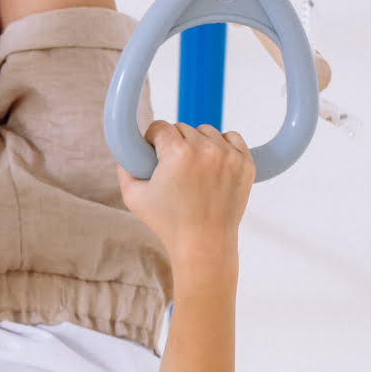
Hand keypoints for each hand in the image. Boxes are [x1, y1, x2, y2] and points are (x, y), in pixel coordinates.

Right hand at [117, 121, 253, 273]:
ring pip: (206, 132)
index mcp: (177, 154)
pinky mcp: (245, 163)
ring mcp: (229, 156)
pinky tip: (213, 164)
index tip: (154, 153)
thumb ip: (125, 167)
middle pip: (183, 128)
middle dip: (175, 144)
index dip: (152, 139)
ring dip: (198, 144)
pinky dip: (222, 146)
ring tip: (193, 169)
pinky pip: (232, 138)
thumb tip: (126, 149)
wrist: (204, 244)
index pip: (160, 127)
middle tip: (174, 169)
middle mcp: (205, 150)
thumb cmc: (168, 223)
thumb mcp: (133, 197)